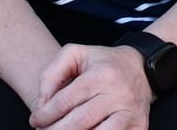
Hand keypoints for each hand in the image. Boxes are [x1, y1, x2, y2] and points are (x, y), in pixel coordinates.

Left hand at [28, 43, 151, 129]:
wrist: (141, 68)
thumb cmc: (102, 63)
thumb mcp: (76, 54)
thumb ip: (52, 73)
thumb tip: (43, 102)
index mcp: (102, 74)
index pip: (66, 100)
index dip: (46, 114)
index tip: (35, 120)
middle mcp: (119, 94)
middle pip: (80, 122)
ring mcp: (131, 112)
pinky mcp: (139, 126)